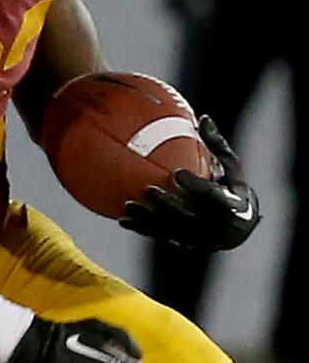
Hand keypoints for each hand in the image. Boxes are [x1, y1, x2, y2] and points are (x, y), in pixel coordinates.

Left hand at [119, 115, 259, 250]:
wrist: (238, 228)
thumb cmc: (233, 188)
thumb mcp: (232, 168)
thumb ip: (217, 146)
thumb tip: (204, 118)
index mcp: (232, 206)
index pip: (213, 197)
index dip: (195, 186)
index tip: (177, 173)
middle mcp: (217, 227)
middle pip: (189, 217)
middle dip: (167, 205)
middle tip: (147, 190)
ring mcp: (200, 239)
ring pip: (172, 231)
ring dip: (148, 220)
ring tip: (127, 206)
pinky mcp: (186, 244)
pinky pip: (161, 237)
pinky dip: (142, 229)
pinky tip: (122, 220)